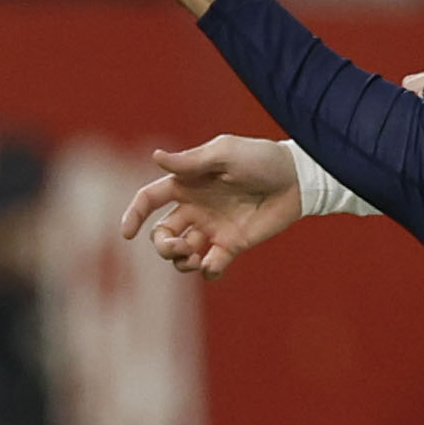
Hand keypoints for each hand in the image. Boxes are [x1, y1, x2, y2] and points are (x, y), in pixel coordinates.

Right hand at [119, 134, 300, 277]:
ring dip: (180, 261)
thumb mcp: (225, 153)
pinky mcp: (232, 245)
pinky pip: (211, 266)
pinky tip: (212, 264)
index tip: (127, 233)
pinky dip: (207, 271)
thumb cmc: (261, 159)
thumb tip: (155, 158)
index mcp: (187, 184)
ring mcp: (213, 228)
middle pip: (162, 233)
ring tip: (195, 256)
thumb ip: (191, 161)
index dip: (133, 215)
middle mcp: (196, 208)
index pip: (149, 199)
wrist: (296, 179)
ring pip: (181, 253)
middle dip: (162, 246)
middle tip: (180, 247)